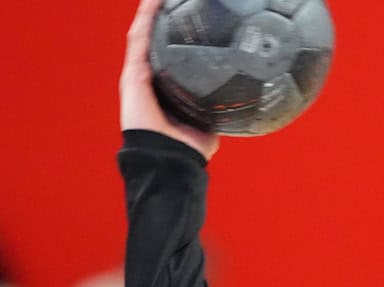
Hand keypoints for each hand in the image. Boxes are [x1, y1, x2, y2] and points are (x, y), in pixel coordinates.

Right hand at [120, 0, 218, 159]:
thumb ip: (220, 111)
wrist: (170, 161)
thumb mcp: (210, 125)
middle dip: (163, 17)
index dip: (178, 35)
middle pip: (156, 39)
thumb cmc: (188, 150)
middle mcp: (150, 80)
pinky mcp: (132, 76)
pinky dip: (145, 18)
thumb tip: (240, 103)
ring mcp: (138, 76)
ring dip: (151, 11)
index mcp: (167, 89)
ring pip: (145, 34)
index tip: (192, 15)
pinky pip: (139, 40)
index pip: (172, 55)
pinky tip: (153, 1)